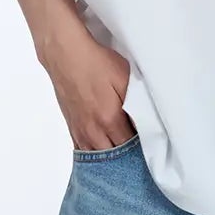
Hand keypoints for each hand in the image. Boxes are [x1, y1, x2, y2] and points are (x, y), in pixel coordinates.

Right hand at [38, 21, 136, 151]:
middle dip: (127, 158)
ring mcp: (80, 130)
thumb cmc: (95, 63)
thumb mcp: (124, 78)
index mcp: (109, 120)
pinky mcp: (72, 126)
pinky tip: (103, 155)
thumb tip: (145, 124)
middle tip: (139, 156)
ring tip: (123, 158)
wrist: (65, 55)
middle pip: (114, 158)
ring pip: (97, 158)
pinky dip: (94, 156)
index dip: (141, 149)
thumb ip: (136, 103)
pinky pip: (83, 151)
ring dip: (110, 159)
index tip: (150, 148)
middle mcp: (93, 130)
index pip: (130, 147)